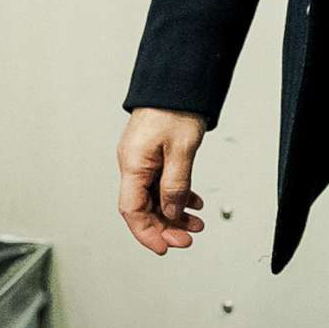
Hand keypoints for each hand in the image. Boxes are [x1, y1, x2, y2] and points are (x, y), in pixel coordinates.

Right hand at [116, 107, 209, 255]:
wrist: (178, 80)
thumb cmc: (176, 107)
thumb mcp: (182, 149)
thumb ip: (176, 184)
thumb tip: (172, 212)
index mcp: (133, 164)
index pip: (132, 211)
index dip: (147, 233)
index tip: (165, 247)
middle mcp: (133, 163)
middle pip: (143, 207)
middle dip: (165, 226)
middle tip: (187, 238)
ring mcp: (142, 159)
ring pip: (154, 197)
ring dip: (174, 212)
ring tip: (196, 223)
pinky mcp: (153, 153)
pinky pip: (161, 182)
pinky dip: (177, 195)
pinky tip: (193, 202)